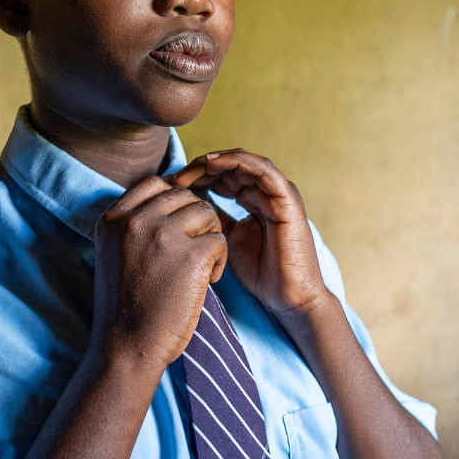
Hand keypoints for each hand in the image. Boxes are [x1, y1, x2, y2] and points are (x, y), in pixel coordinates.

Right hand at [93, 177, 228, 370]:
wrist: (126, 347)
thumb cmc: (127, 307)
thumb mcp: (116, 254)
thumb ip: (135, 226)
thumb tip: (172, 200)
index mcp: (113, 218)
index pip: (155, 184)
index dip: (174, 202)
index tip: (178, 230)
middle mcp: (135, 220)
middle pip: (184, 196)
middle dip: (196, 222)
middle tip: (193, 254)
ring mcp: (163, 234)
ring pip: (206, 212)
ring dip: (211, 238)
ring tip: (202, 268)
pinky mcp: (191, 255)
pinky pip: (220, 240)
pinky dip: (220, 261)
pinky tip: (208, 281)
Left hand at [174, 150, 329, 317]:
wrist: (288, 296)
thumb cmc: (260, 272)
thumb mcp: (226, 240)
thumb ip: (214, 219)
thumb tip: (187, 205)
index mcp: (255, 200)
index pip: (224, 176)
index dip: (197, 176)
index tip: (171, 184)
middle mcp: (268, 192)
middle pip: (232, 166)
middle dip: (202, 167)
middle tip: (176, 175)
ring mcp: (279, 193)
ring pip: (245, 163)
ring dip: (216, 162)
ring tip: (191, 168)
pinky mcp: (287, 199)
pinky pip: (263, 170)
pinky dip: (238, 162)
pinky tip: (213, 163)